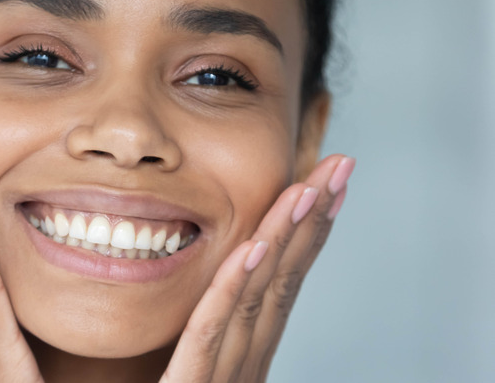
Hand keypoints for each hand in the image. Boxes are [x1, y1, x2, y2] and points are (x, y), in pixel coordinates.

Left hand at [161, 155, 353, 382]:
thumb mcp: (186, 372)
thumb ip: (197, 336)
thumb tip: (201, 277)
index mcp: (248, 354)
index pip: (284, 283)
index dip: (308, 232)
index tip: (328, 184)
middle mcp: (247, 361)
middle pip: (284, 279)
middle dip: (312, 218)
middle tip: (340, 165)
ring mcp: (225, 376)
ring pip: (258, 295)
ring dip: (284, 238)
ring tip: (306, 187)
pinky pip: (211, 330)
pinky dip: (234, 287)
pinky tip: (252, 247)